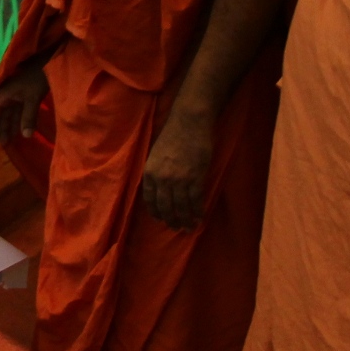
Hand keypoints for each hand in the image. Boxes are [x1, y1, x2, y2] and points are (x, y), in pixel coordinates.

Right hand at [0, 65, 46, 145]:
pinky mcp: (20, 99)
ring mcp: (12, 98)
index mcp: (1, 96)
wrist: (47, 64)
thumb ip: (28, 117)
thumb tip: (26, 136)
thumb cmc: (37, 78)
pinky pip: (14, 114)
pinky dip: (14, 123)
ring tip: (4, 143)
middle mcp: (3, 98)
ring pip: (4, 117)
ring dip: (3, 129)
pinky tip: (15, 133)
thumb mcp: (33, 97)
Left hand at [141, 100, 214, 231]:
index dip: (156, 212)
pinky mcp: (195, 178)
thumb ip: (156, 172)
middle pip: (165, 207)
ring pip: (181, 207)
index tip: (161, 219)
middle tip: (176, 227)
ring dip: (185, 219)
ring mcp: (179, 180)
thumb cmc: (172, 134)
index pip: (150, 199)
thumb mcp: (155, 154)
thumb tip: (160, 188)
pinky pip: (196, 200)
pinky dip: (198, 211)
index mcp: (149, 173)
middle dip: (171, 220)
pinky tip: (199, 217)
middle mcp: (162, 180)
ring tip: (189, 227)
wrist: (189, 123)